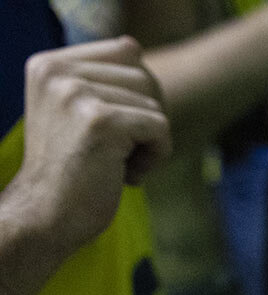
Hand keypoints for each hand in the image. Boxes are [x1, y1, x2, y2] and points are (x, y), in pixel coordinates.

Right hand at [7, 37, 170, 260]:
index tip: (112, 129)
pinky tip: (126, 175)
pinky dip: (155, 157)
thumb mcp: (77, 114)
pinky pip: (161, 128)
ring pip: (155, 105)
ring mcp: (77, 94)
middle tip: (116, 153)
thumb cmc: (71, 171)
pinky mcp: (102, 121)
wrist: (47, 216)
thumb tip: (134, 46)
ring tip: (115, 165)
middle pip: (145, 78)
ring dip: (149, 142)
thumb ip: (103, 80)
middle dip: (145, 120)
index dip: (136, 95)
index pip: (126, 52)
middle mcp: (57, 72)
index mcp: (48, 65)